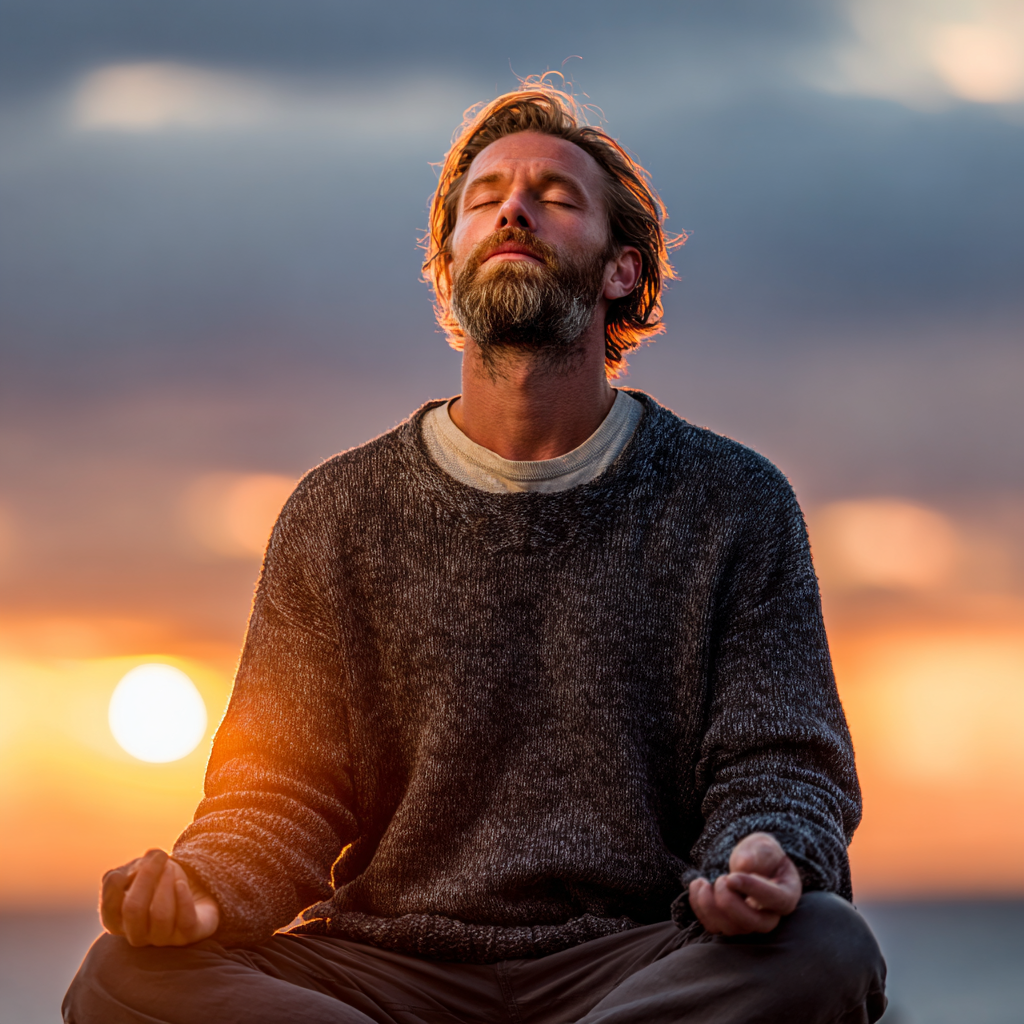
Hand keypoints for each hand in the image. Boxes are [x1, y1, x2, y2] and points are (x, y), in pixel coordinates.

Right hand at [101, 848, 220, 946]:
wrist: (195, 895)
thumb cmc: (161, 882)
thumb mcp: (144, 870)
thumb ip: (136, 866)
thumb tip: (145, 862)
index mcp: (118, 922)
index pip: (108, 908)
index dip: (118, 883)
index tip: (136, 862)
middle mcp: (137, 935)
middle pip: (133, 909)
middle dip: (146, 877)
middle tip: (160, 857)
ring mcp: (163, 938)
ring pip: (160, 915)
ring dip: (166, 884)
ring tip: (171, 868)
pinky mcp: (189, 936)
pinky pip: (186, 921)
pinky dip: (183, 898)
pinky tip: (182, 883)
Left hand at [688, 832, 801, 935]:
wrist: (749, 863)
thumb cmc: (761, 855)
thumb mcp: (764, 845)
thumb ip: (760, 853)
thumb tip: (744, 864)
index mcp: (786, 894)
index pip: (775, 899)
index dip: (753, 889)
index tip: (732, 876)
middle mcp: (770, 915)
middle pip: (753, 923)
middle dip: (730, 903)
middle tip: (721, 879)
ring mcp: (748, 923)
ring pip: (731, 929)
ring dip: (710, 906)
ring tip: (702, 881)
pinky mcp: (729, 924)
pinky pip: (713, 926)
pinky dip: (700, 908)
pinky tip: (697, 886)